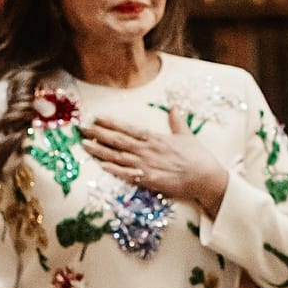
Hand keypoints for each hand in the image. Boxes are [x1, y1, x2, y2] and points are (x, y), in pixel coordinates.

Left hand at [84, 112, 230, 216]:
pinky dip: (114, 170)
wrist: (206, 177)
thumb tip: (173, 107)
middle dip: (98, 134)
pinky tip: (101, 165)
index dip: (111, 123)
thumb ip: (177, 121)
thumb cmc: (198, 157)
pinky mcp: (149, 180)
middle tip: (81, 128)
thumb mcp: (187, 135)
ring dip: (100, 151)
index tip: (96, 118)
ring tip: (85, 145)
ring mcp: (147, 165)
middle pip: (118, 141)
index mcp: (155, 138)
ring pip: (118, 156)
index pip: (128, 128)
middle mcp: (148, 150)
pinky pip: (128, 175)